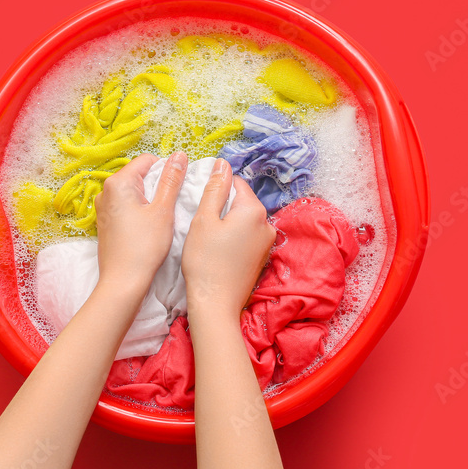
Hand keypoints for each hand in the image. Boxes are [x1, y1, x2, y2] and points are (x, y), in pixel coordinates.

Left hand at [94, 151, 186, 292]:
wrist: (123, 281)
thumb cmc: (144, 246)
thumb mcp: (163, 210)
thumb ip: (171, 180)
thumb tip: (179, 156)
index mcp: (118, 182)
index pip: (147, 161)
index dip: (166, 171)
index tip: (176, 189)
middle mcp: (106, 191)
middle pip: (139, 175)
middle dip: (157, 186)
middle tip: (169, 206)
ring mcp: (103, 207)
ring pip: (133, 192)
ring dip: (149, 200)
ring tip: (159, 219)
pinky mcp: (105, 222)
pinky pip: (125, 206)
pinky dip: (139, 211)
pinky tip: (147, 228)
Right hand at [182, 158, 275, 319]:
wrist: (216, 304)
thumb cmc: (205, 261)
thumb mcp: (204, 219)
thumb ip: (214, 188)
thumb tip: (222, 164)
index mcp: (254, 210)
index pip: (236, 183)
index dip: (215, 189)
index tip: (201, 204)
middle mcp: (267, 224)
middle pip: (241, 202)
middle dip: (222, 207)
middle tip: (202, 224)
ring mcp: (267, 243)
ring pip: (243, 220)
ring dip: (227, 223)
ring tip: (209, 239)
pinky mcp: (261, 258)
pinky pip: (246, 237)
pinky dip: (233, 239)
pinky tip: (218, 251)